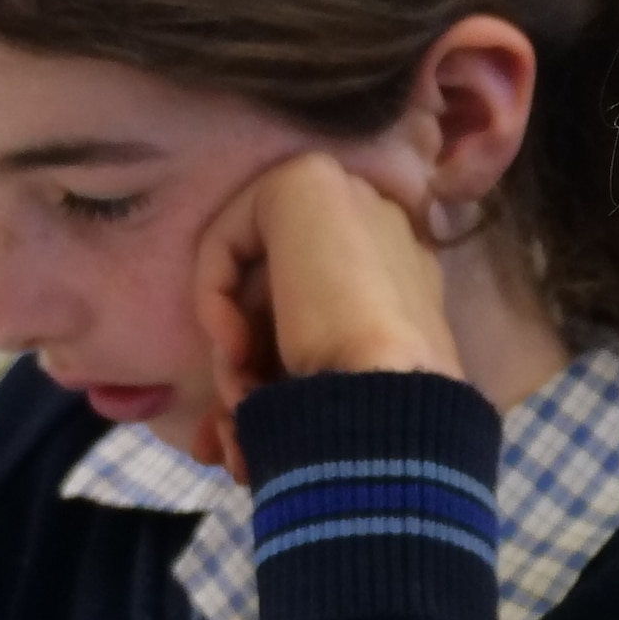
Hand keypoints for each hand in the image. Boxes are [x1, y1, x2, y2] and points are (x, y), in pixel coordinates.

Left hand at [186, 154, 462, 460]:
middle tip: (230, 435)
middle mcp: (385, 235)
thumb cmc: (366, 416)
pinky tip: (237, 350)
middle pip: (279, 302)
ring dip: (233, 355)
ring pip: (255, 280)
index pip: (316, 319)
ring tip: (239, 406)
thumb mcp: (324, 401)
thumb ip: (284, 391)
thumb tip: (222, 438)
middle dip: (241, 372)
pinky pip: (230, 239)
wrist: (390, 395)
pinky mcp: (309, 181)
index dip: (270, 375)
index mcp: (403, 290)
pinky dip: (215, 298)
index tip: (245, 435)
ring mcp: (353, 198)